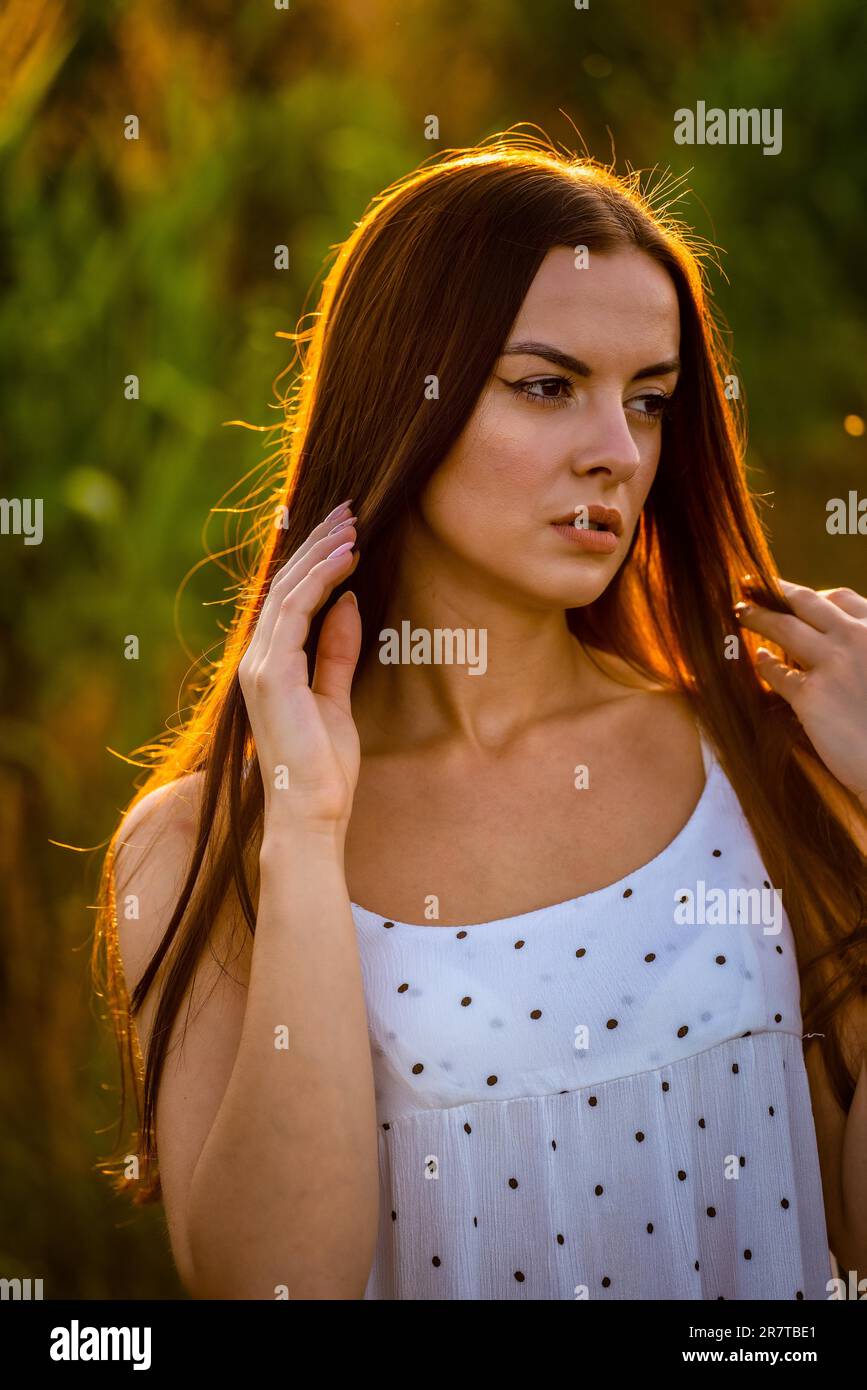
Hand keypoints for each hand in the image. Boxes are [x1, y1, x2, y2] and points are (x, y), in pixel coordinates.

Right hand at [238, 500, 361, 832]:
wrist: (311, 812)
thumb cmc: (324, 769)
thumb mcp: (336, 699)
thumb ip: (336, 652)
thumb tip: (347, 603)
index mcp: (270, 666)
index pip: (291, 599)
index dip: (316, 561)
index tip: (347, 532)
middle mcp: (258, 660)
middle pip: (286, 585)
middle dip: (319, 544)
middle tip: (352, 510)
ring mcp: (260, 665)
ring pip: (288, 590)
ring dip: (322, 553)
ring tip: (354, 524)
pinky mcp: (272, 673)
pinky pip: (295, 611)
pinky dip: (321, 580)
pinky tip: (347, 559)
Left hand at [734, 577, 866, 806]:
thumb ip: (865, 648)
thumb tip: (837, 639)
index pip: (841, 599)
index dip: (813, 596)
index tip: (794, 597)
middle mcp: (858, 638)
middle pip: (807, 603)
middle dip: (776, 591)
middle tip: (752, 585)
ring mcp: (834, 664)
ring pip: (784, 628)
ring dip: (757, 616)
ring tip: (741, 611)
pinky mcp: (812, 696)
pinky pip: (777, 671)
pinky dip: (764, 662)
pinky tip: (759, 659)